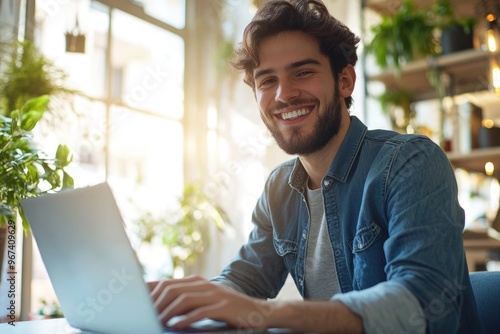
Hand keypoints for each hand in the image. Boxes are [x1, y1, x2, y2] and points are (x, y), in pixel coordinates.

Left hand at [148, 276, 272, 329]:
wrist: (257, 311)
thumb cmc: (227, 309)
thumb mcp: (205, 300)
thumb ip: (186, 300)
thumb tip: (161, 305)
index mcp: (197, 282)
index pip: (167, 283)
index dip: (150, 291)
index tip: (134, 299)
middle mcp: (204, 285)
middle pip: (172, 289)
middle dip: (155, 303)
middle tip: (144, 315)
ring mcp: (214, 294)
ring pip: (184, 299)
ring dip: (168, 312)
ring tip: (155, 321)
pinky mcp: (223, 306)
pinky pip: (201, 311)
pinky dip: (186, 319)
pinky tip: (176, 326)